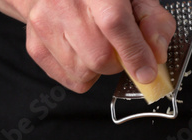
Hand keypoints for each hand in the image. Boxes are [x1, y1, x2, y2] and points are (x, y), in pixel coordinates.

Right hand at [0, 0, 175, 92]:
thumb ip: (153, 22)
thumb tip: (157, 54)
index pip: (114, 23)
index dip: (133, 52)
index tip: (147, 72)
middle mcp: (63, 3)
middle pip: (99, 57)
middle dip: (116, 62)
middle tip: (117, 47)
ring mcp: (44, 25)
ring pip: (83, 72)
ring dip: (99, 68)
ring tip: (97, 45)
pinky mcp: (35, 46)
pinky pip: (70, 80)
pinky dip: (84, 74)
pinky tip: (83, 52)